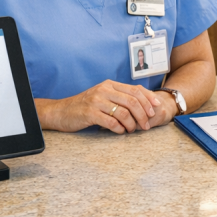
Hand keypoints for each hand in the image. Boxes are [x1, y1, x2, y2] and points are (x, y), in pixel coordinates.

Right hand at [35, 80, 164, 132]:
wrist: (61, 112)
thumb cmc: (85, 106)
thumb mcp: (103, 96)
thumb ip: (119, 97)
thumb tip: (143, 104)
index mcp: (110, 84)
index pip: (135, 90)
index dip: (148, 99)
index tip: (156, 109)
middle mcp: (104, 90)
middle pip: (132, 101)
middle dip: (143, 114)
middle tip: (146, 125)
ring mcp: (96, 101)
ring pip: (124, 112)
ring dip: (132, 124)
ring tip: (132, 130)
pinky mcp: (90, 113)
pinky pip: (111, 122)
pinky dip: (119, 128)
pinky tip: (120, 131)